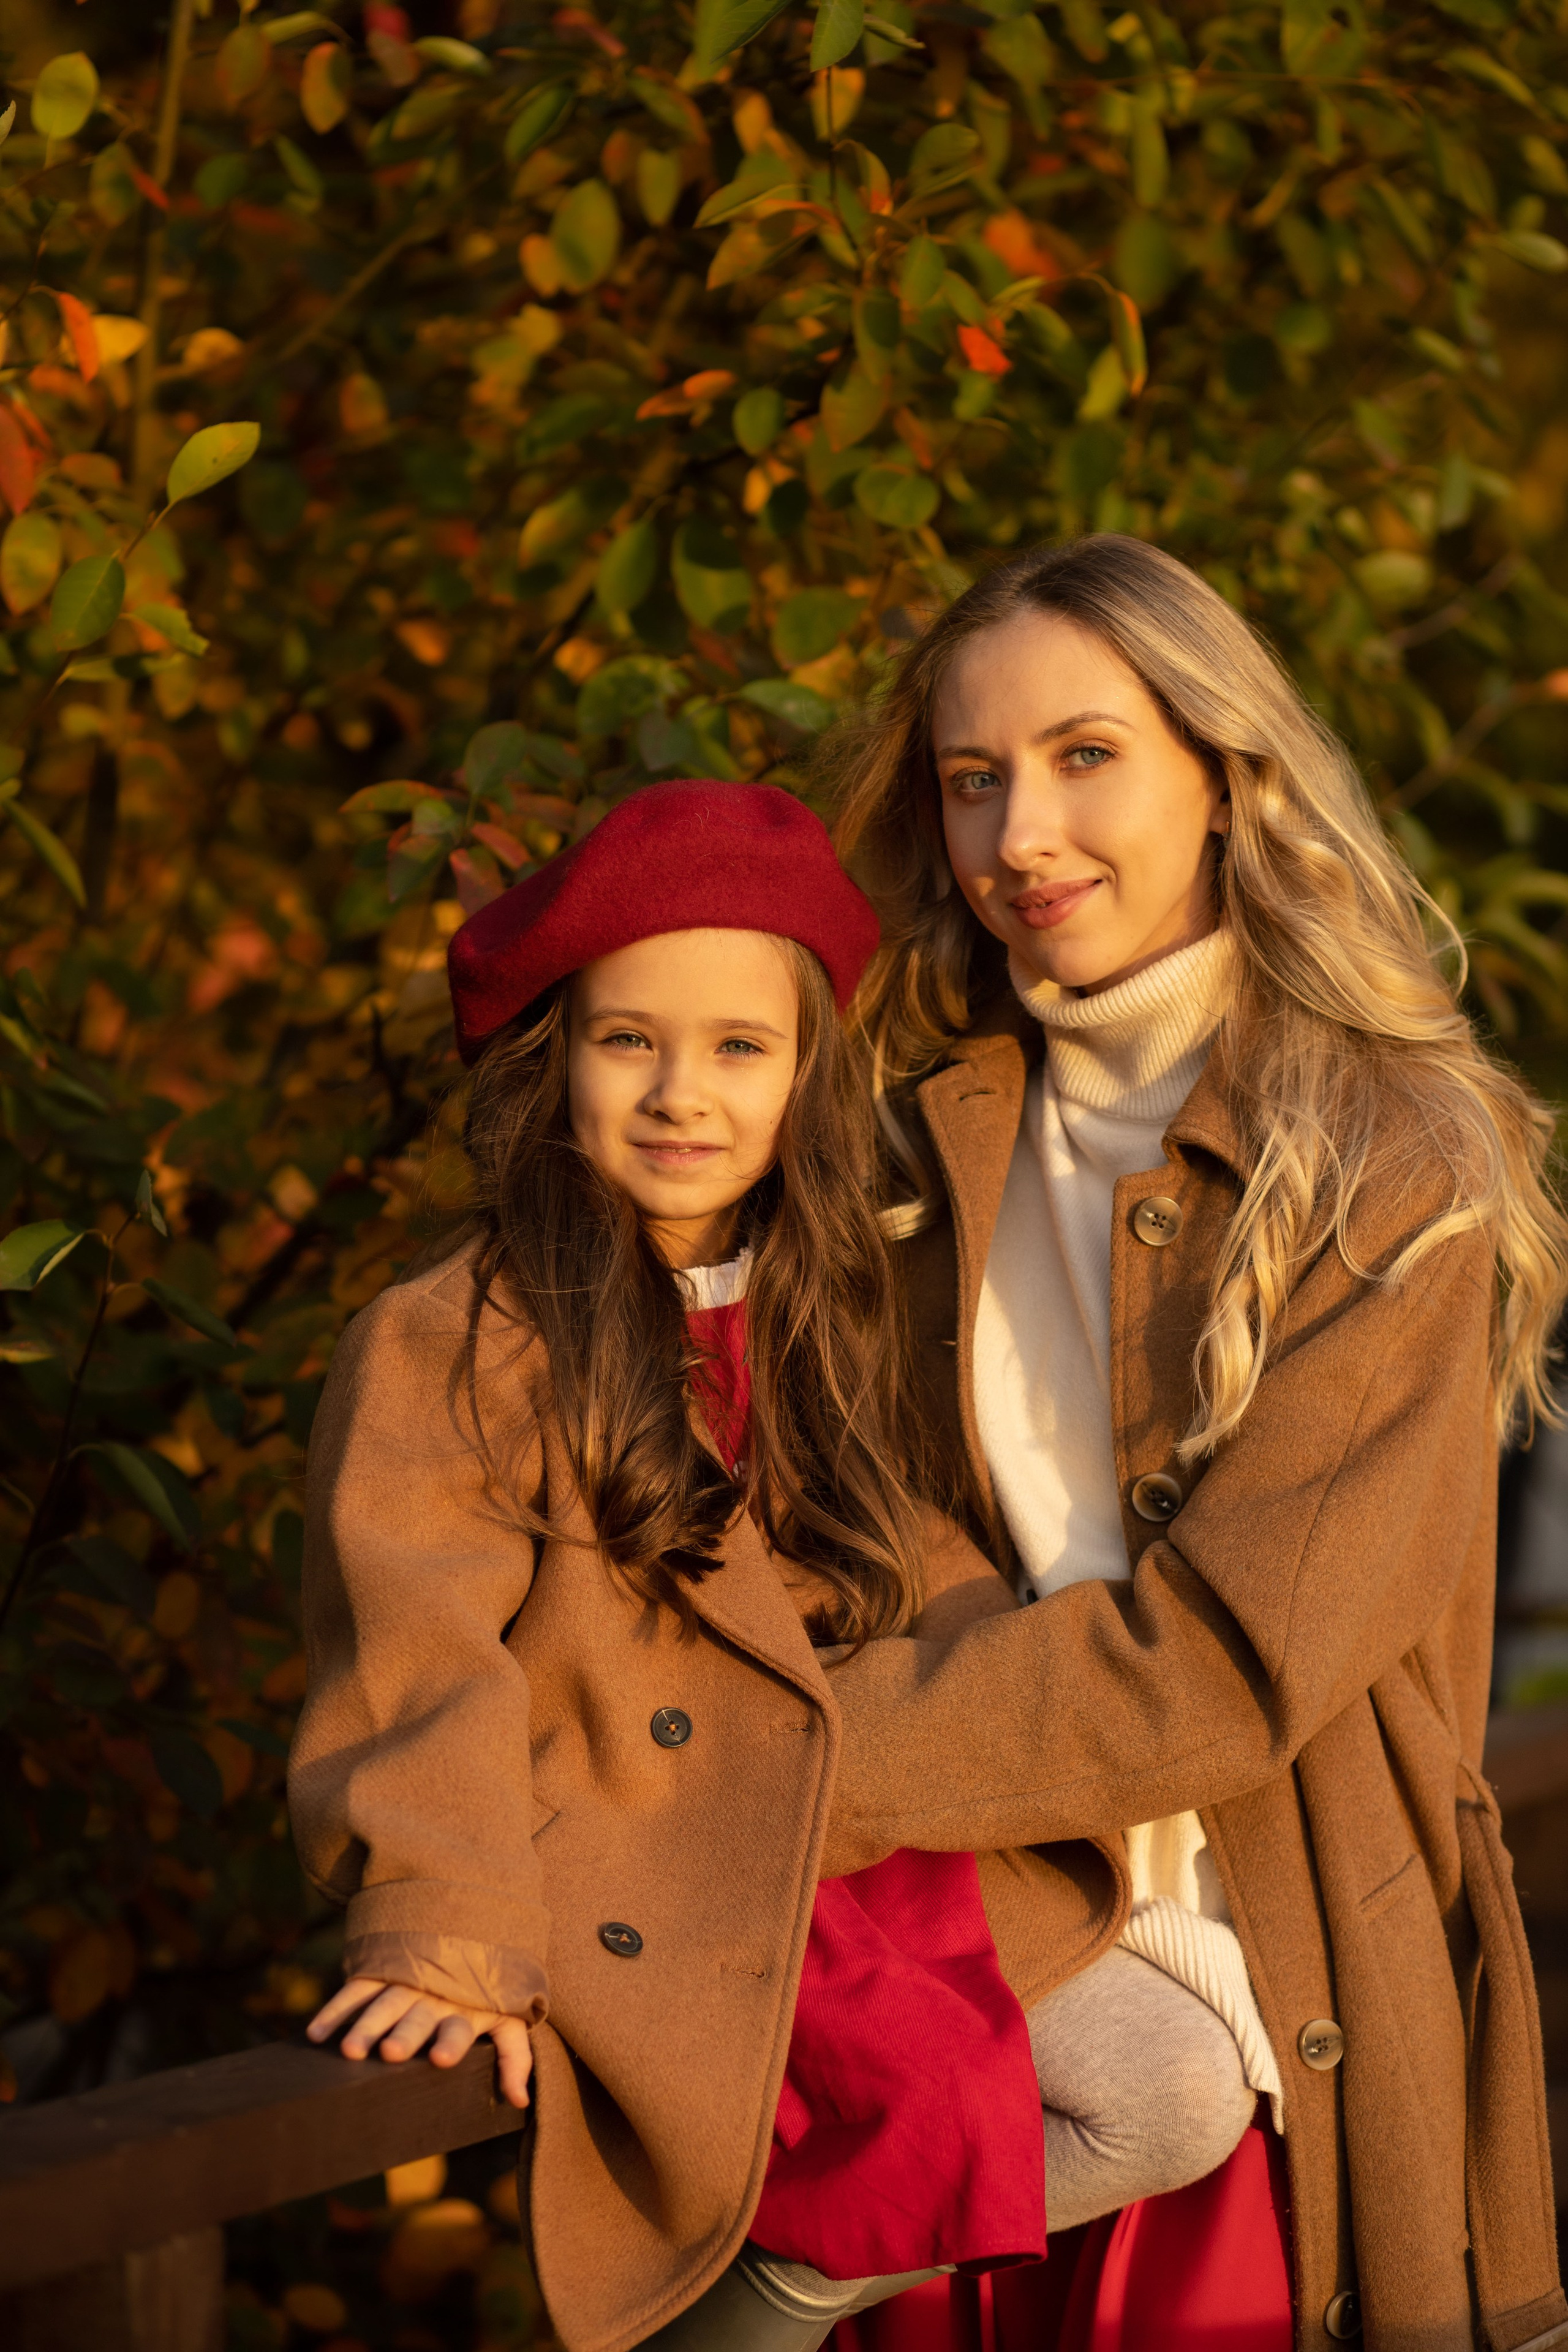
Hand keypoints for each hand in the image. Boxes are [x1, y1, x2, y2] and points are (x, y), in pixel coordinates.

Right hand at [306, 1976, 532, 2109]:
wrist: (468, 1930)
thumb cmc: (485, 1991)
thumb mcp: (508, 2017)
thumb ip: (515, 2058)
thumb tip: (519, 2101)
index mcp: (465, 2011)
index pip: (459, 2028)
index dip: (452, 2042)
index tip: (441, 2059)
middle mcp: (433, 1997)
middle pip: (418, 2018)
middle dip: (404, 2034)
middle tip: (389, 2053)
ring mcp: (405, 1982)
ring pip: (383, 2005)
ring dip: (366, 2026)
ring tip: (350, 2051)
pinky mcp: (380, 1971)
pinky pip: (355, 1990)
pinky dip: (335, 2009)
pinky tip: (317, 2033)